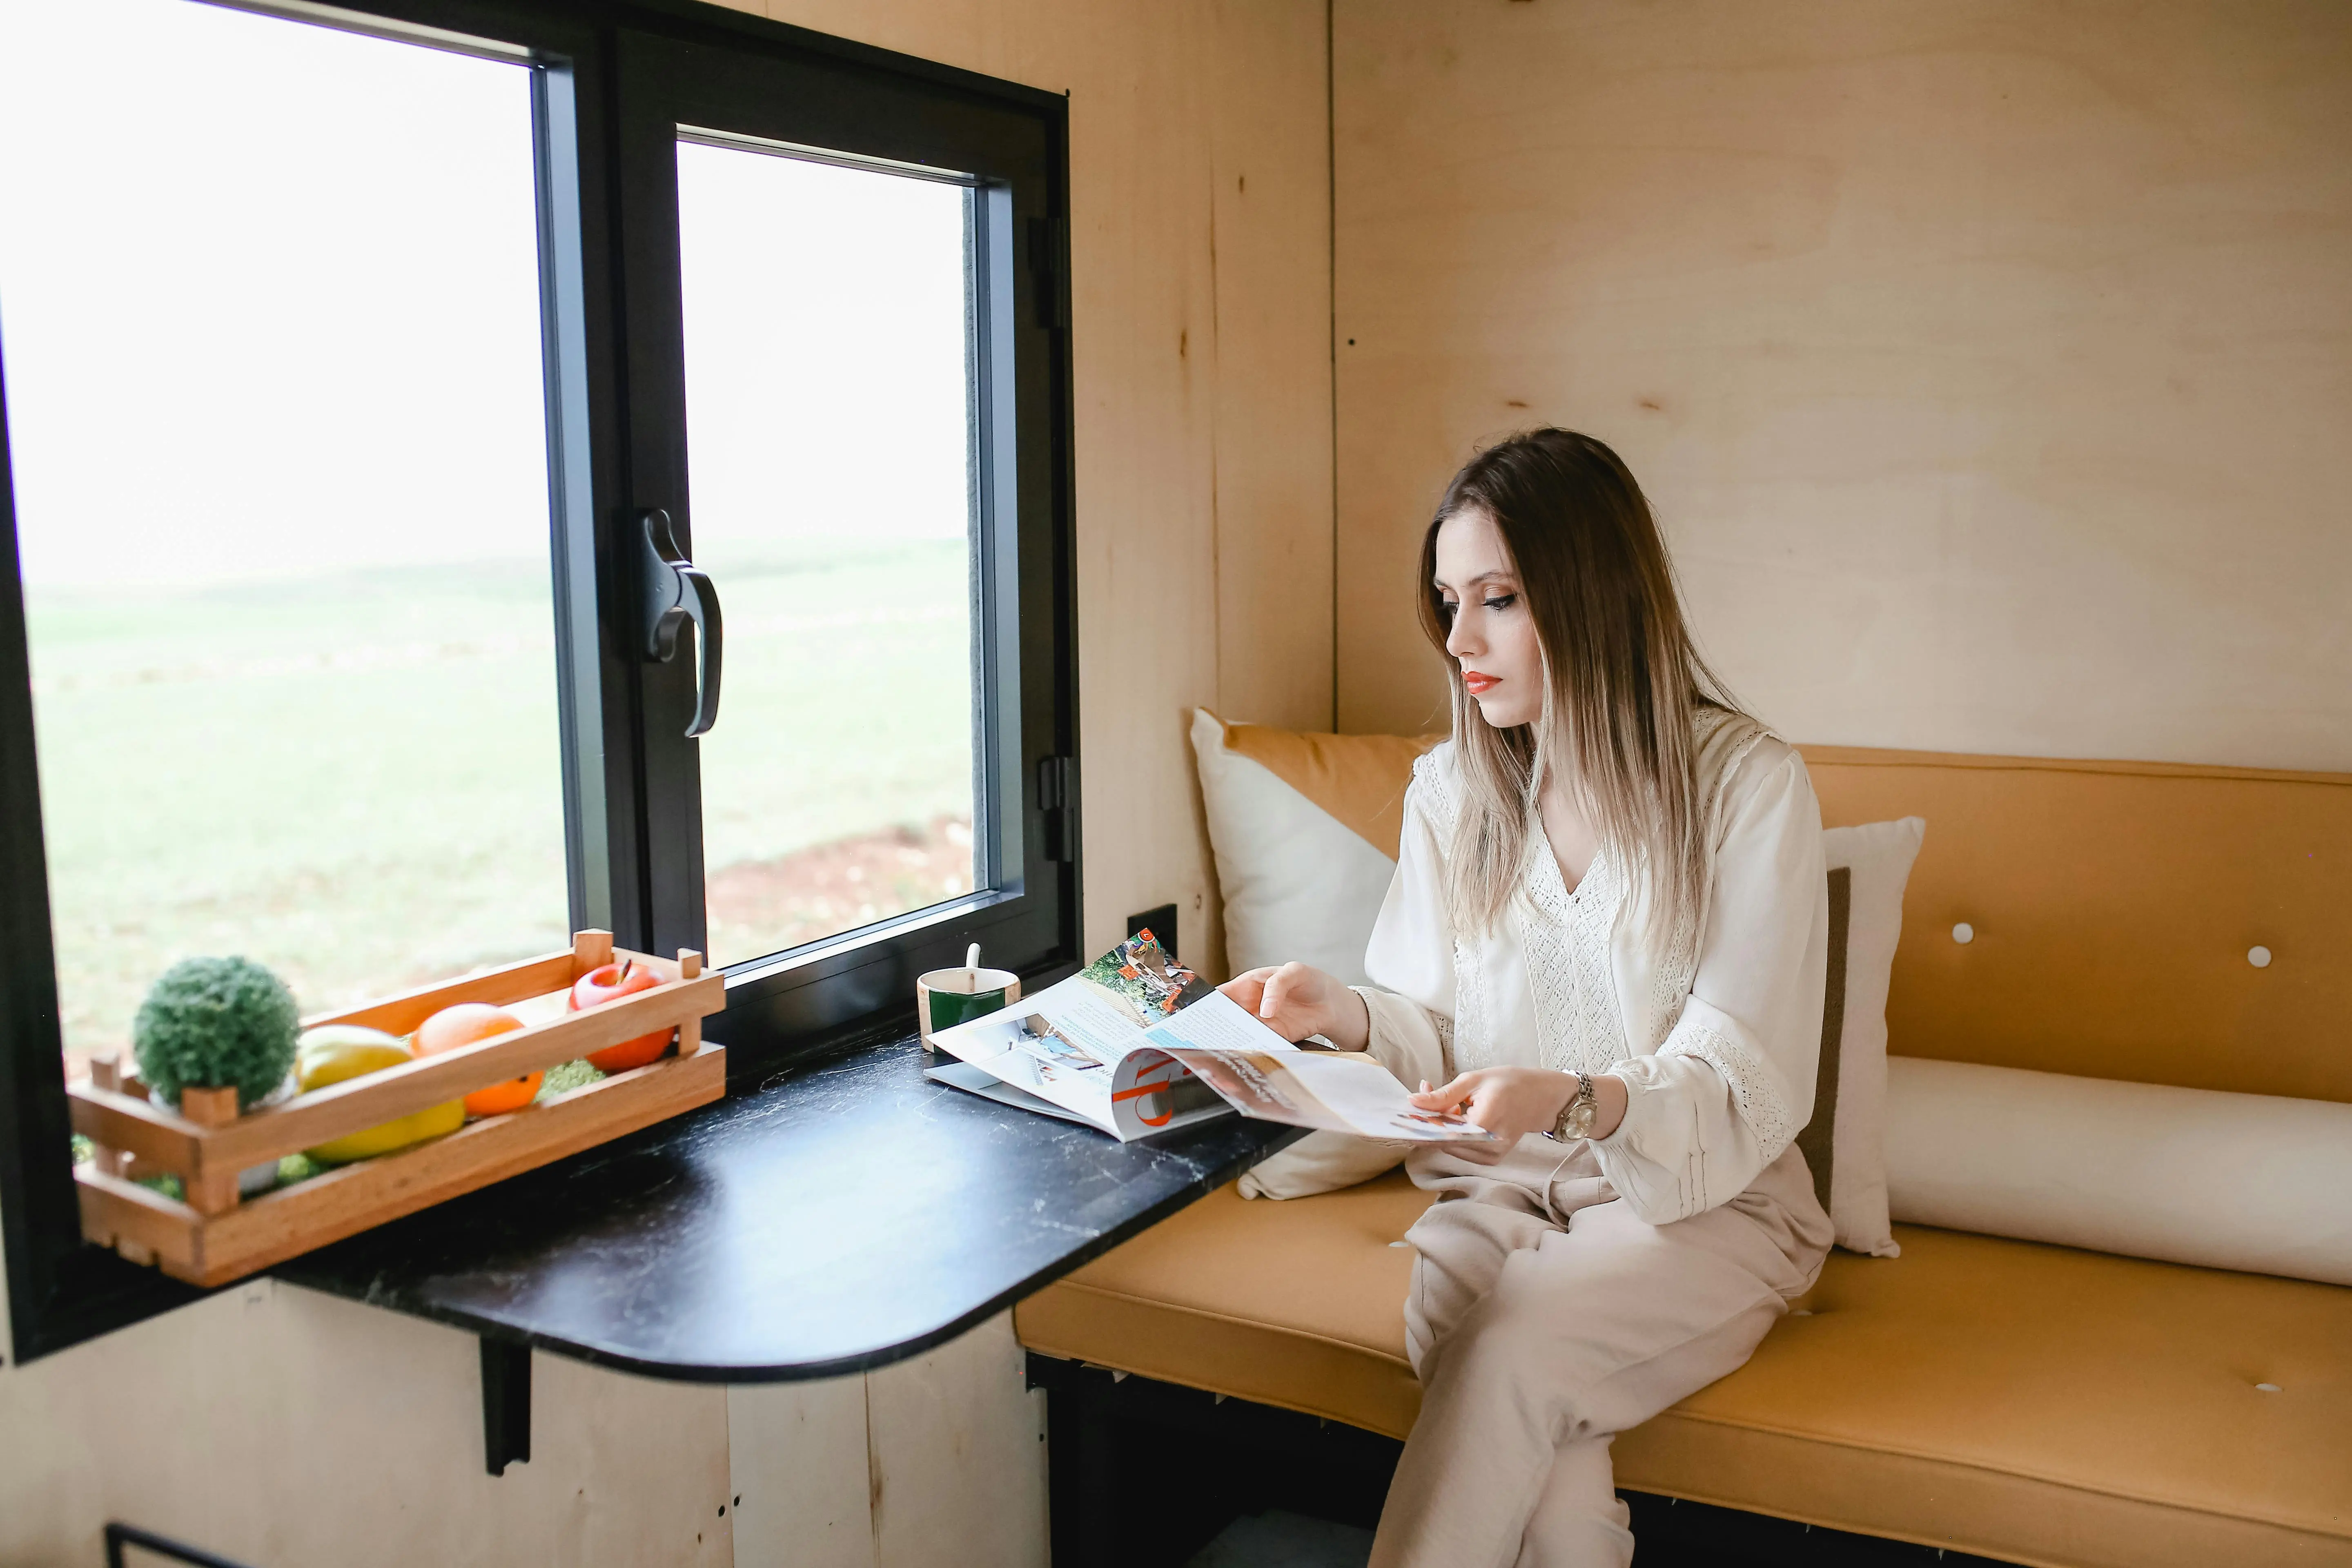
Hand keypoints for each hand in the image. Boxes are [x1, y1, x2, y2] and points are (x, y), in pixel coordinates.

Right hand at [1218, 963, 1370, 1050]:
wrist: (1332, 1002)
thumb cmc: (1310, 980)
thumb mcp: (1294, 972)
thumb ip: (1277, 985)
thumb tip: (1264, 1009)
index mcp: (1249, 985)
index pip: (1223, 994)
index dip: (1209, 1003)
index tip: (1199, 1013)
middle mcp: (1251, 1005)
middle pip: (1227, 1018)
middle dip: (1216, 1027)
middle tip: (1207, 1036)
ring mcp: (1262, 1022)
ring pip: (1241, 1033)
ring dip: (1232, 1041)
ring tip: (1223, 1048)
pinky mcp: (1275, 1037)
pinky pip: (1260, 1044)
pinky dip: (1253, 1049)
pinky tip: (1247, 1053)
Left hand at [1409, 1067, 1626, 1163]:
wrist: (1541, 1097)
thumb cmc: (1510, 1083)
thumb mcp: (1474, 1080)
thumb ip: (1443, 1095)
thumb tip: (1412, 1102)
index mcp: (1486, 1122)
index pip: (1443, 1132)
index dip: (1422, 1124)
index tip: (1405, 1113)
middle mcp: (1489, 1146)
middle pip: (1444, 1140)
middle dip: (1430, 1121)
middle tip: (1427, 1096)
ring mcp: (1491, 1156)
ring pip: (1451, 1145)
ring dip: (1441, 1127)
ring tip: (1448, 1103)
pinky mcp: (1491, 1159)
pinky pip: (1461, 1148)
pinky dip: (1453, 1134)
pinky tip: (1457, 1116)